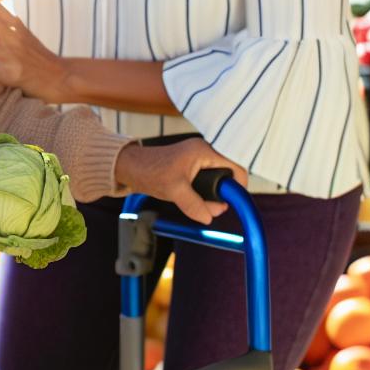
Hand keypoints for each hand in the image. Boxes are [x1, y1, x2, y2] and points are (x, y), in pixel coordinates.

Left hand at [114, 139, 247, 224]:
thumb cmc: (150, 171)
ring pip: (216, 180)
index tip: (234, 201)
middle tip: (215, 209)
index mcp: (204, 151)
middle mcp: (203, 152)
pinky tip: (197, 204)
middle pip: (227, 174)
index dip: (239, 184)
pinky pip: (205, 181)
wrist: (130, 167)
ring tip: (204, 208)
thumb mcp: (175, 191)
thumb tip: (209, 218)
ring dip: (212, 196)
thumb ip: (194, 205)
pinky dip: (203, 194)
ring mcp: (197, 160)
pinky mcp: (190, 168)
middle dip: (223, 194)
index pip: (235, 165)